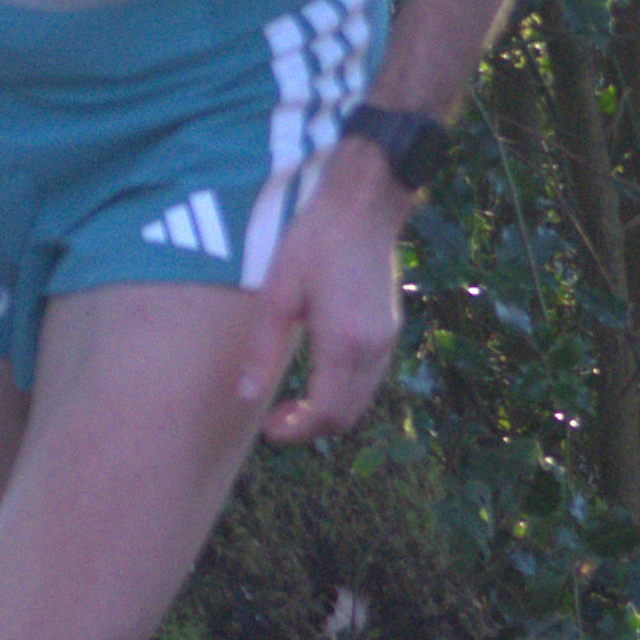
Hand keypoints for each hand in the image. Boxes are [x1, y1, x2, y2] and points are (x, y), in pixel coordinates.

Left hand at [246, 165, 412, 445]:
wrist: (363, 207)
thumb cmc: (315, 243)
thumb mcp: (277, 294)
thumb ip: (263, 350)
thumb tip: (247, 396)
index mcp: (342, 342)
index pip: (325, 413)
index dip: (296, 432)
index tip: (270, 429)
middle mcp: (372, 349)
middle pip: (346, 416)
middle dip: (311, 428)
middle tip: (278, 419)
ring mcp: (387, 341)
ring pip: (361, 401)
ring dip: (330, 411)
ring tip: (296, 402)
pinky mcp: (391, 330)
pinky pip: (370, 380)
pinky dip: (346, 392)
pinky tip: (321, 375)